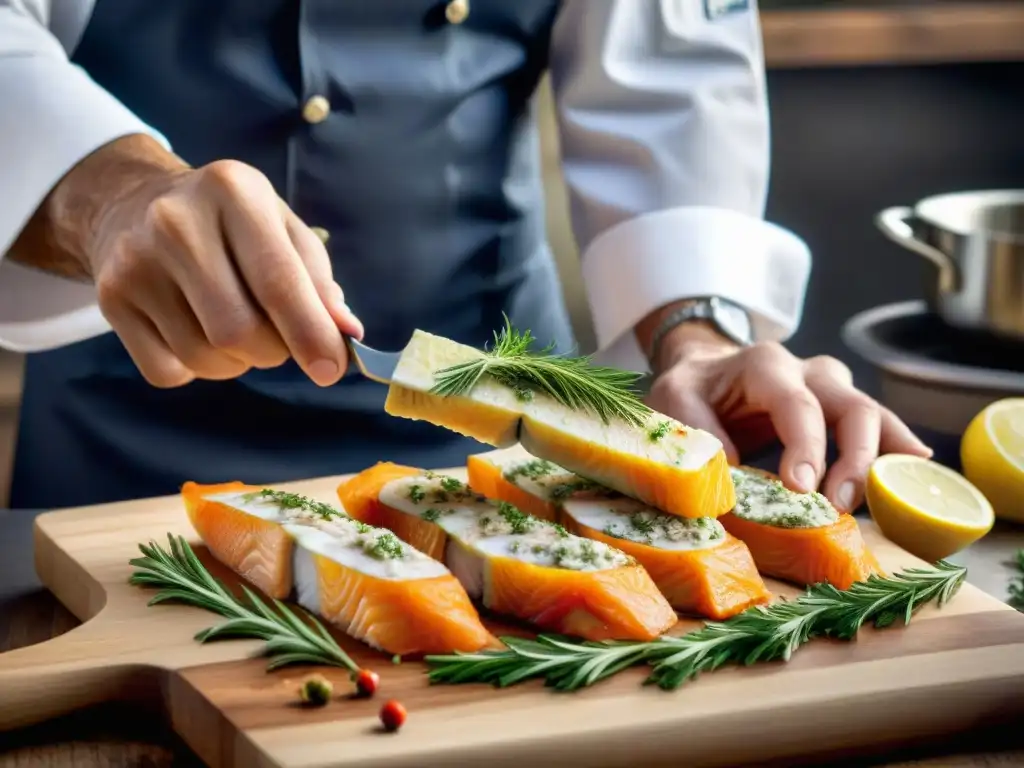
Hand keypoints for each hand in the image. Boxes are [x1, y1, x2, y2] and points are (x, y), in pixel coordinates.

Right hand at [26, 134, 363, 387]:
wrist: (134, 203)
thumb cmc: (231, 224)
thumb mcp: (282, 229)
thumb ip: (318, 281)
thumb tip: (345, 333)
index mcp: (234, 192)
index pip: (277, 281)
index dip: (309, 333)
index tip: (331, 369)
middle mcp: (176, 223)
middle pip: (238, 330)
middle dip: (274, 351)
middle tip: (279, 340)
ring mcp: (135, 262)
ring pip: (205, 357)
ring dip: (238, 362)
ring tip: (235, 327)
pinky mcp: (111, 300)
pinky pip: (169, 372)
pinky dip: (197, 369)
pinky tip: (197, 331)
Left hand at [645, 323, 931, 511]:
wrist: (704, 373)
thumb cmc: (690, 389)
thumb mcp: (674, 400)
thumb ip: (699, 431)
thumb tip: (730, 472)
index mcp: (766, 365)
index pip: (797, 404)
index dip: (806, 446)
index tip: (801, 487)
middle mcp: (809, 372)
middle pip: (851, 408)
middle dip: (854, 457)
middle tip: (838, 503)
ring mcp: (832, 390)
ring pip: (873, 417)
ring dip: (879, 461)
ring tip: (876, 502)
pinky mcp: (840, 412)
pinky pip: (879, 429)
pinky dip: (897, 450)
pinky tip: (916, 471)